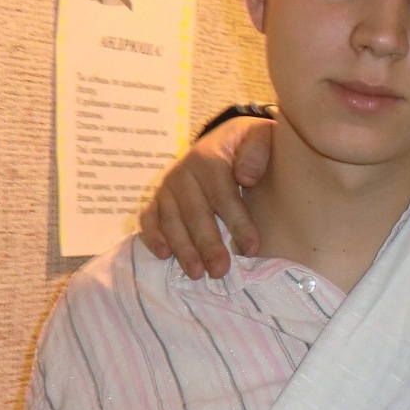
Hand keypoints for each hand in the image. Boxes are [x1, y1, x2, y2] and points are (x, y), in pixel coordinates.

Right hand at [137, 116, 275, 278]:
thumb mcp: (260, 136)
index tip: (251, 249)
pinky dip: (152, 236)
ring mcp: (167, 187)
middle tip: (220, 271)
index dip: (238, 224)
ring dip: (183, 248)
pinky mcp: (157, 199)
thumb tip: (246, 176)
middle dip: (208, 245)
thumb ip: (257, 151)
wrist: (223, 139)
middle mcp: (183, 173)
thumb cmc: (246, 145)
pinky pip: (149, 218)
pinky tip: (163, 255)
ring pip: (171, 220)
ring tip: (197, 273)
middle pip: (195, 213)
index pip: (223, 196)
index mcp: (209, 159)